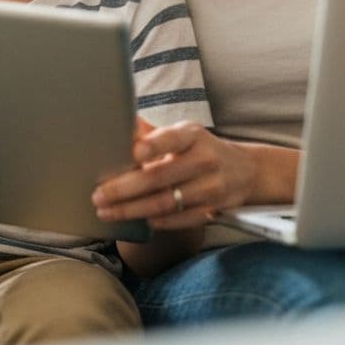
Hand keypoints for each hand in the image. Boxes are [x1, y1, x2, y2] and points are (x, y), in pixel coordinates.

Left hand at [92, 116, 256, 228]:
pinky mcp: (213, 210)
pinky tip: (136, 221)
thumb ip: (152, 134)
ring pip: (166, 202)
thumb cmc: (201, 148)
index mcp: (194, 136)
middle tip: (98, 195)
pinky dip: (157, 222)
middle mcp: (204, 160)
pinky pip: (179, 220)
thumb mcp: (184, 133)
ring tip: (107, 212)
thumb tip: (120, 123)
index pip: (172, 139)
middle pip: (160, 177)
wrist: (245, 171)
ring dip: (133, 210)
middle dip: (125, 189)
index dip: (154, 146)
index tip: (134, 152)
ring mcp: (211, 187)